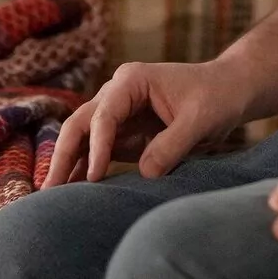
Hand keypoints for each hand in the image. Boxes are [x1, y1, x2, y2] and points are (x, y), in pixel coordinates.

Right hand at [42, 59, 250, 186]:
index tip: (95, 176)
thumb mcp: (200, 120)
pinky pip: (96, 152)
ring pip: (81, 139)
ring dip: (66, 165)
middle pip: (79, 124)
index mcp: (132, 80)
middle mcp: (116, 93)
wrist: (229, 90)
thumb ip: (173, 144)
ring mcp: (117, 114)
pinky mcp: (124, 134)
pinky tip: (69, 193)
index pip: (104, 115)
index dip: (97, 146)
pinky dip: (83, 170)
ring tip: (49, 198)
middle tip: (48, 190)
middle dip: (63, 156)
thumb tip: (145, 173)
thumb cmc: (217, 97)